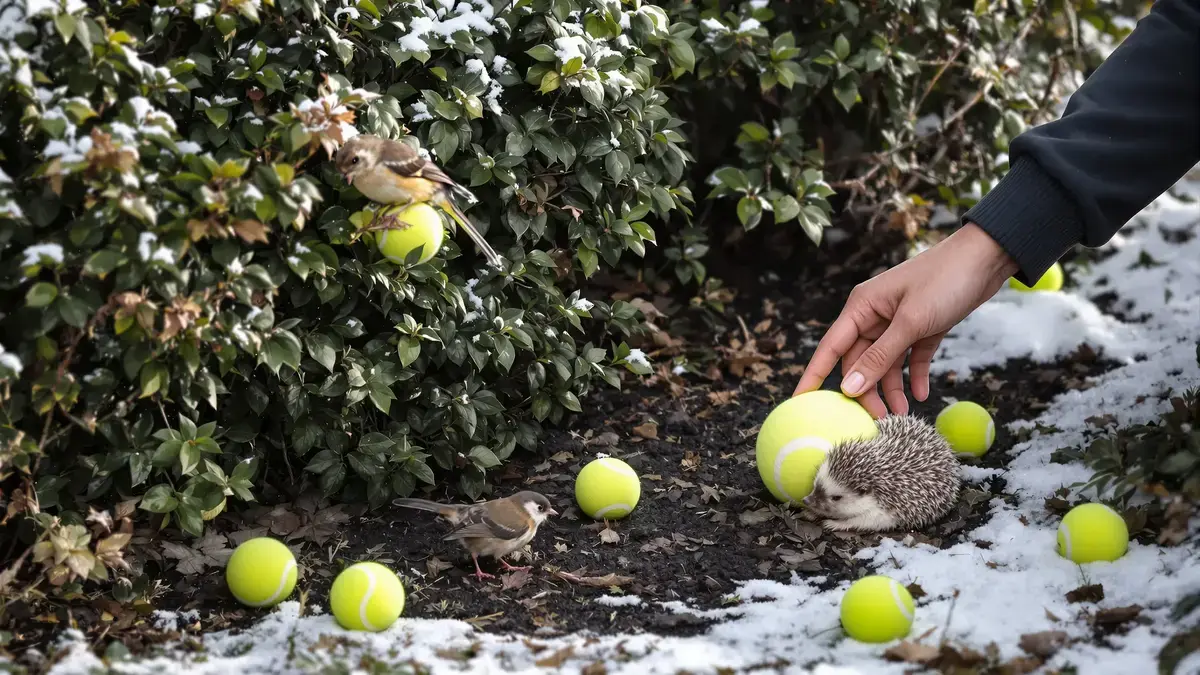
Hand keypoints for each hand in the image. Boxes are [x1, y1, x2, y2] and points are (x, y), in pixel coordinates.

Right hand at [793, 222, 1019, 417]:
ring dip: (891, 389)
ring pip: (885, 364)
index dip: (814, 376)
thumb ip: (880, 357)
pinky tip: (920, 395)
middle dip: (866, 391)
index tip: (800, 402)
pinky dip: (914, 376)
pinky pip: (911, 359)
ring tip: (902, 414)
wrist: (987, 257)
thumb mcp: (911, 322)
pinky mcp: (923, 328)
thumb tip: (849, 388)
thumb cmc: (945, 279)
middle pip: (859, 362)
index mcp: (862, 307)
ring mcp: (898, 322)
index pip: (830, 348)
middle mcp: (874, 315)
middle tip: (877, 421)